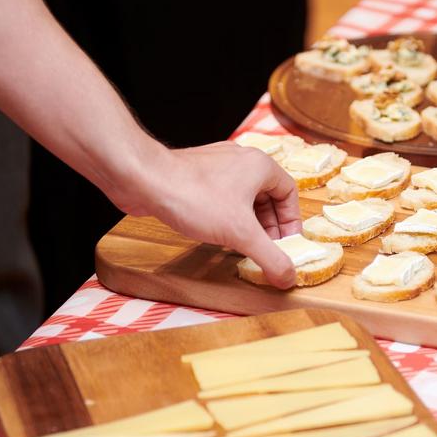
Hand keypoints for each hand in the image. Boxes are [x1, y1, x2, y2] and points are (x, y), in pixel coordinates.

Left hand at [114, 141, 301, 288]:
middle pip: (267, 195)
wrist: (144, 180)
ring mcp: (217, 165)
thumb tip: (289, 276)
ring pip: (243, 196)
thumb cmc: (194, 197)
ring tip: (243, 244)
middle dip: (269, 225)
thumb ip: (269, 256)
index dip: (291, 221)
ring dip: (247, 221)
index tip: (287, 243)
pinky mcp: (196, 174)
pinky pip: (221, 195)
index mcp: (260, 165)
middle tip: (266, 249)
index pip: (289, 192)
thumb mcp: (240, 233)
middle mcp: (241, 160)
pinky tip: (218, 233)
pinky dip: (227, 215)